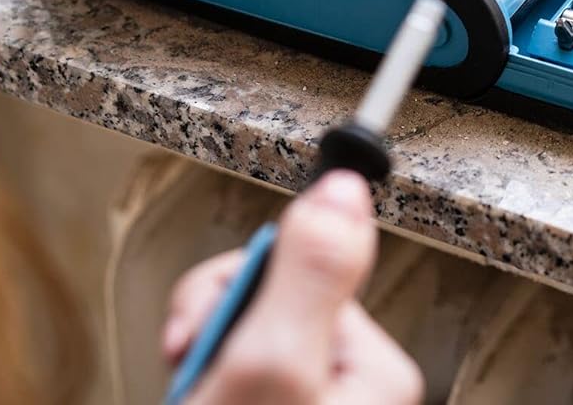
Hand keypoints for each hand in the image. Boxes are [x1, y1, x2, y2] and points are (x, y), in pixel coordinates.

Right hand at [161, 171, 421, 404]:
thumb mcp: (272, 361)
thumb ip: (308, 271)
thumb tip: (344, 189)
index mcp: (375, 365)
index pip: (300, 268)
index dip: (237, 287)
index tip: (211, 323)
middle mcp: (353, 379)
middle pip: (270, 299)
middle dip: (217, 329)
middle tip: (198, 367)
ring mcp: (315, 395)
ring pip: (245, 333)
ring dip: (205, 358)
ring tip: (196, 394)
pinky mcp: (280, 403)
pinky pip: (233, 367)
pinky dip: (203, 380)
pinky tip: (199, 399)